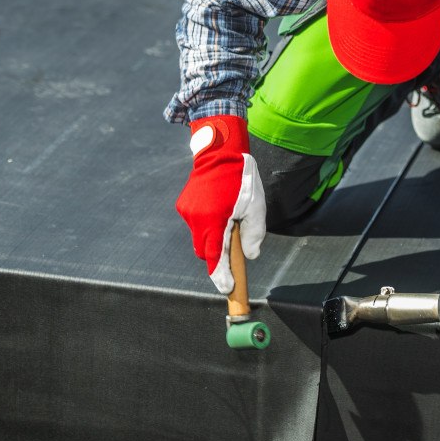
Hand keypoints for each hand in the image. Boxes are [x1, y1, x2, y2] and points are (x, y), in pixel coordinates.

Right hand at [175, 115, 266, 293]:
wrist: (219, 151)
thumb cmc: (241, 178)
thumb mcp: (256, 207)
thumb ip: (254, 234)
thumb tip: (250, 255)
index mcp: (215, 220)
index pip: (216, 257)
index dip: (221, 276)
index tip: (227, 288)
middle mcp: (197, 219)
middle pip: (205, 252)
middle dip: (218, 256)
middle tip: (233, 248)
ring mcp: (187, 213)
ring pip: (200, 238)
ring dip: (212, 237)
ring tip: (228, 217)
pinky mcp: (183, 206)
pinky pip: (196, 224)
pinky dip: (206, 224)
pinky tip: (217, 207)